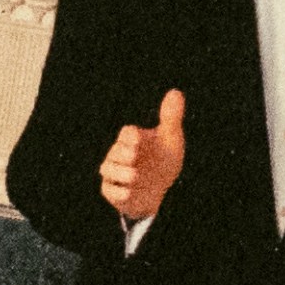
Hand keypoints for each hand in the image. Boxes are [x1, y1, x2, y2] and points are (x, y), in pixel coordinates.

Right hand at [99, 86, 187, 222]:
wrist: (158, 191)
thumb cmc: (162, 160)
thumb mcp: (170, 139)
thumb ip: (171, 117)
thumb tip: (176, 92)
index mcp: (132, 139)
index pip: (127, 133)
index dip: (130, 136)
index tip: (138, 138)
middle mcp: (119, 154)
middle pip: (115, 151)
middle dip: (122, 153)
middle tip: (134, 156)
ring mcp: (114, 173)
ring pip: (108, 170)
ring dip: (120, 173)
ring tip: (134, 176)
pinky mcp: (113, 191)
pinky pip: (110, 191)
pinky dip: (118, 192)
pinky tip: (128, 192)